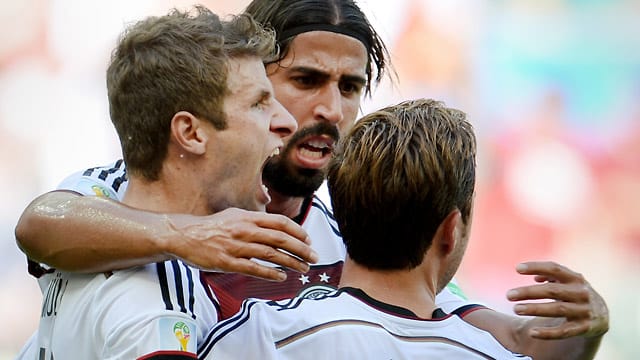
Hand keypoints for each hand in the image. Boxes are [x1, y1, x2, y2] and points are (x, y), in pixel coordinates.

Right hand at [164, 208, 317, 281]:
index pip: (280, 222)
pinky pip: (254, 269)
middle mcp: (245, 230)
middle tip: (314, 257)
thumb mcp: (235, 215)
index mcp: (248, 217)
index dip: (298, 231)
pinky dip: (271, 273)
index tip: (308, 240)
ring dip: (291, 262)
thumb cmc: (212, 227)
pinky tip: (282, 277)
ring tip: (303, 268)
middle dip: (302, 249)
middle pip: (281, 239)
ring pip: (271, 255)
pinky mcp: (228, 262)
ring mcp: (236, 247)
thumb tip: (277, 226)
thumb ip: (255, 220)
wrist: (184, 235)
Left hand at [507, 261, 608, 339]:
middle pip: (552, 291)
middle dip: (529, 292)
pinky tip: (532, 333)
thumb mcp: (566, 281)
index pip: (554, 269)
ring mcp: (584, 310)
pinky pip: (564, 331)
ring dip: (535, 309)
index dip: (536, 267)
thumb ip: (550, 276)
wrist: (601, 315)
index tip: (517, 269)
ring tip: (516, 309)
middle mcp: (581, 293)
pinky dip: (548, 333)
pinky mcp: (584, 328)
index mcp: (575, 278)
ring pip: (557, 310)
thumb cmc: (573, 293)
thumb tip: (535, 277)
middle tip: (509, 295)